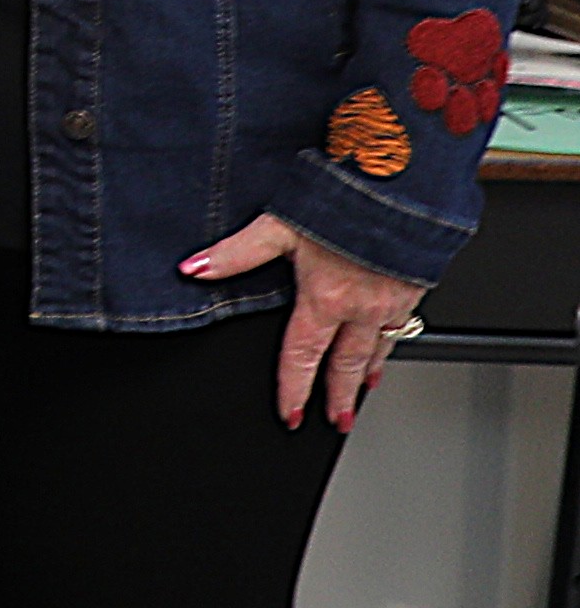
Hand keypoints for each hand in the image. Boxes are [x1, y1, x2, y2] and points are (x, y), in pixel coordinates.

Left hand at [191, 213, 433, 429]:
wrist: (402, 186)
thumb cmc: (345, 203)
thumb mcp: (279, 225)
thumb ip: (236, 252)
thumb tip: (194, 268)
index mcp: (325, 298)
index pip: (302, 357)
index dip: (293, 389)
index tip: (290, 414)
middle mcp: (360, 307)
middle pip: (344, 365)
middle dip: (336, 397)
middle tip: (334, 421)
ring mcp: (390, 301)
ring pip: (377, 350)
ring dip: (365, 376)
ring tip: (359, 394)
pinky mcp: (413, 287)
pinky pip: (400, 328)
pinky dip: (391, 346)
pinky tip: (387, 348)